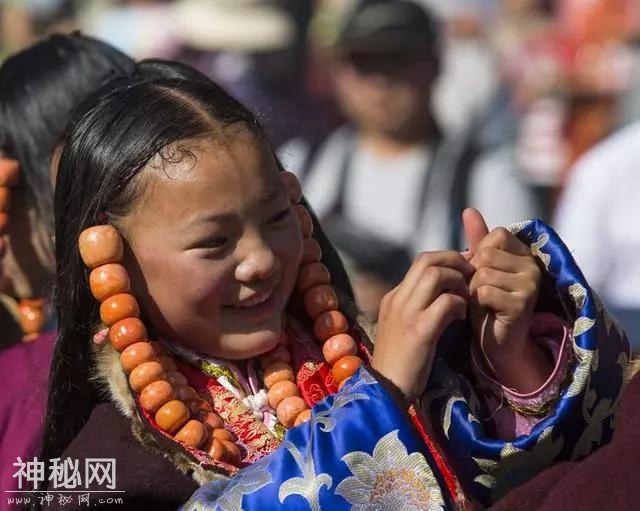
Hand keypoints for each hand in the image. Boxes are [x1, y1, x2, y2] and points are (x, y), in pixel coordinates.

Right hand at [372, 251, 473, 400]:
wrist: (385, 388)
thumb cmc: (397, 362)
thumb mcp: (401, 327)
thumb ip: (417, 308)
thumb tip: (442, 293)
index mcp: (394, 297)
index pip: (420, 262)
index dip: (446, 260)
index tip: (464, 269)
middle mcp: (398, 299)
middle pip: (428, 260)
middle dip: (455, 261)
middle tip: (472, 275)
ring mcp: (407, 313)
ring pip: (436, 274)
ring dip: (459, 280)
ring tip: (467, 296)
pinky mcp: (420, 330)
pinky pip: (446, 302)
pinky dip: (460, 304)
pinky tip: (462, 317)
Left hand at [463, 209, 550, 391]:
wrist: (495, 340)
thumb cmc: (487, 301)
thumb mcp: (481, 268)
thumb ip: (478, 239)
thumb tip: (469, 210)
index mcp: (524, 253)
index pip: (496, 235)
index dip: (480, 253)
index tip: (482, 272)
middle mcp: (533, 266)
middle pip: (486, 255)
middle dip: (474, 274)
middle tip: (480, 291)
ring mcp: (530, 285)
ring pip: (483, 274)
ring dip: (474, 290)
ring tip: (483, 302)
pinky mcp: (522, 304)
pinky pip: (485, 292)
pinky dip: (477, 302)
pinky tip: (486, 311)